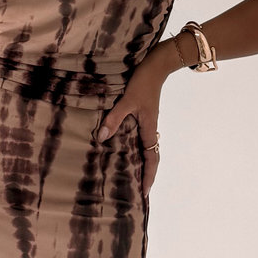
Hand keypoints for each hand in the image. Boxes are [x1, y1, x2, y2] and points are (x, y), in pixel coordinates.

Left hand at [94, 61, 164, 198]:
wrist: (156, 65)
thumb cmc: (143, 82)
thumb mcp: (127, 100)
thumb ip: (114, 118)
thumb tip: (101, 138)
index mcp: (149, 128)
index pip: (151, 158)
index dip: (148, 176)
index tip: (145, 192)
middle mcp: (150, 129)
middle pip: (150, 157)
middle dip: (146, 174)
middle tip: (138, 191)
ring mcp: (147, 122)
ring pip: (146, 148)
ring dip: (141, 162)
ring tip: (131, 175)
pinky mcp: (143, 115)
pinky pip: (140, 137)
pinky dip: (135, 148)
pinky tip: (124, 148)